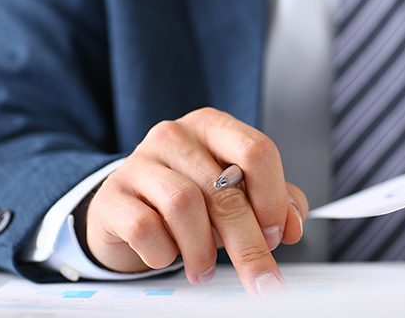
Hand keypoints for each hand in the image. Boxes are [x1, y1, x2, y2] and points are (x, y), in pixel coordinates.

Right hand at [86, 107, 307, 297]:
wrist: (127, 210)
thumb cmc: (191, 200)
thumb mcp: (238, 194)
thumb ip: (275, 202)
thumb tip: (293, 225)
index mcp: (214, 127)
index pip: (256, 150)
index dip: (273, 198)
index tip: (277, 234)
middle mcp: (176, 136)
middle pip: (224, 190)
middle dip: (249, 244)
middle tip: (262, 278)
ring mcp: (139, 162)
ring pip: (185, 205)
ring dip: (202, 249)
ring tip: (205, 269)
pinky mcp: (111, 195)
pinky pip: (145, 227)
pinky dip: (164, 252)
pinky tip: (169, 255)